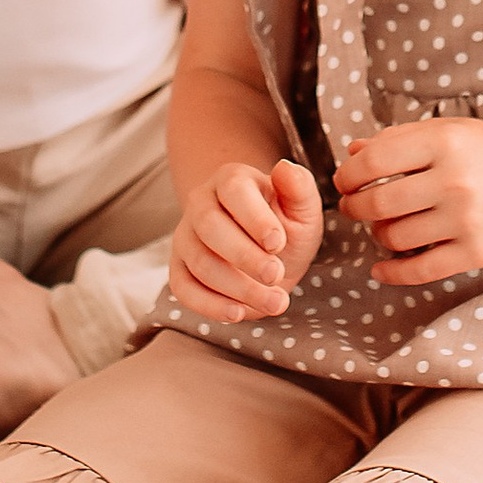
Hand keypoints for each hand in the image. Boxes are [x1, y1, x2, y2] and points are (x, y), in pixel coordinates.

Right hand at [168, 157, 323, 324]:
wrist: (270, 254)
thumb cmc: (286, 225)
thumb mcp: (303, 208)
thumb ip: (299, 188)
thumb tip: (284, 167)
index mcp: (232, 180)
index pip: (234, 192)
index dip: (255, 219)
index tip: (278, 243)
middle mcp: (201, 203)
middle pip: (210, 227)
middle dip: (245, 256)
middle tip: (276, 276)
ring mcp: (185, 236)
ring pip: (199, 262)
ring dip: (238, 287)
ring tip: (276, 302)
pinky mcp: (178, 269)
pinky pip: (183, 288)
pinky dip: (209, 305)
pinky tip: (239, 314)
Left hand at [336, 117, 482, 283]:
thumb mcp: (448, 131)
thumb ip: (399, 139)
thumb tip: (351, 152)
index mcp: (445, 142)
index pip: (374, 161)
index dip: (349, 174)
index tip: (344, 181)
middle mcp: (456, 180)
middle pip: (378, 203)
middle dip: (354, 207)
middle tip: (352, 207)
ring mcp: (467, 220)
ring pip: (394, 237)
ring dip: (377, 235)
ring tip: (382, 227)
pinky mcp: (476, 253)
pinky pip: (419, 270)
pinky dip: (391, 273)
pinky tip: (380, 269)